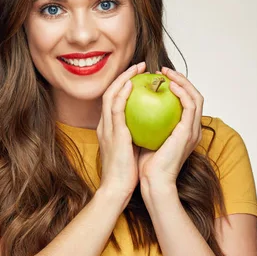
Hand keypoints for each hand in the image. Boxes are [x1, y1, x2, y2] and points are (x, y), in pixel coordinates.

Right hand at [97, 61, 146, 200]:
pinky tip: (132, 84)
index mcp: (108, 128)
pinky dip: (122, 93)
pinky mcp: (113, 133)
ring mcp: (107, 128)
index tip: (138, 77)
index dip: (124, 85)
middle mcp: (104, 125)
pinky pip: (116, 108)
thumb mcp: (131, 149)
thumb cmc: (127, 173)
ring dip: (123, 79)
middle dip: (123, 76)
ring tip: (137, 69)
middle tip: (139, 67)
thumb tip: (152, 126)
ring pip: (111, 95)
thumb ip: (136, 135)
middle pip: (110, 92)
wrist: (117, 189)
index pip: (114, 100)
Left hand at [138, 67, 203, 188]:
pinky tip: (169, 85)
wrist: (151, 181)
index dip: (175, 86)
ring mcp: (192, 130)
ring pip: (196, 96)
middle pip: (194, 95)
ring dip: (183, 81)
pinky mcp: (189, 132)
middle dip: (181, 79)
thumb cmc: (144, 164)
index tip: (157, 77)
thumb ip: (143, 122)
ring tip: (167, 73)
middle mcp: (191, 129)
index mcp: (182, 130)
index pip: (184, 102)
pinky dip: (182, 92)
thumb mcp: (143, 136)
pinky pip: (190, 105)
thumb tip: (131, 104)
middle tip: (163, 70)